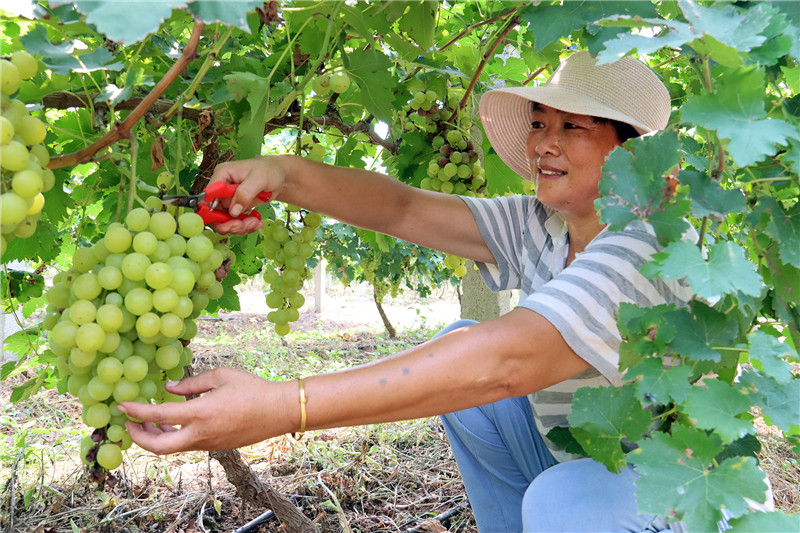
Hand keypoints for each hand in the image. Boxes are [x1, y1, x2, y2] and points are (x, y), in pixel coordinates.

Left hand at [118, 368, 296, 453]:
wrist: (278, 411)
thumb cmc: (252, 388)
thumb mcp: (222, 376)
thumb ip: (193, 382)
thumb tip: (170, 388)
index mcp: (201, 412)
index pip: (159, 415)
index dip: (137, 411)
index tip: (122, 406)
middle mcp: (201, 434)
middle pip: (159, 447)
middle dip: (138, 437)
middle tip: (129, 424)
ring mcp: (209, 443)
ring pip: (172, 448)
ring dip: (156, 437)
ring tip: (151, 420)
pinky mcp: (216, 446)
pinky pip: (187, 445)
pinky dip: (174, 436)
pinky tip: (175, 422)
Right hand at [207, 156, 289, 234]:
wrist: (279, 175)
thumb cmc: (269, 170)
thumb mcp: (259, 178)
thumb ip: (245, 193)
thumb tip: (233, 211)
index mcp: (222, 175)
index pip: (208, 197)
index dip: (213, 213)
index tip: (230, 221)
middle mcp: (221, 188)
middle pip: (214, 213)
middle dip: (229, 223)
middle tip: (244, 226)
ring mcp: (228, 199)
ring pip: (225, 221)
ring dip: (240, 226)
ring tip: (255, 222)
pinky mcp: (236, 207)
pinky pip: (235, 222)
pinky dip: (245, 226)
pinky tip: (256, 222)